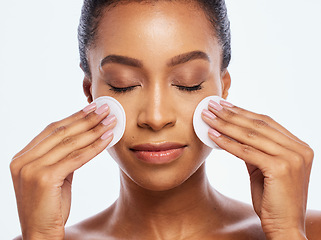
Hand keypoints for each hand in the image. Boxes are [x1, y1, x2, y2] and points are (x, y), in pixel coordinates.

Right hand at [10, 102, 115, 239]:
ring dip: (94, 130)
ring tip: (111, 121)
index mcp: (22, 157)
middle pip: (61, 132)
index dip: (74, 117)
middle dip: (86, 119)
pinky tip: (108, 138)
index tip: (91, 108)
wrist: (40, 235)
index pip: (52, 130)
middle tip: (105, 109)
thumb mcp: (53, 177)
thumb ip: (61, 158)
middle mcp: (23, 160)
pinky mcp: (44, 178)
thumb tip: (82, 139)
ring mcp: (31, 168)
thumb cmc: (49, 207)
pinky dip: (94, 147)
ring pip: (70, 143)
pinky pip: (76, 158)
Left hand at [202, 100, 312, 239]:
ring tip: (207, 117)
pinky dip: (227, 142)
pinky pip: (246, 151)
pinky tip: (212, 135)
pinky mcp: (281, 169)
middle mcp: (299, 149)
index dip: (242, 112)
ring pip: (251, 135)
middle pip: (258, 125)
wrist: (284, 227)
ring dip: (225, 124)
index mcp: (298, 146)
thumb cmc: (273, 200)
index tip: (224, 105)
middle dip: (231, 114)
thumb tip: (232, 133)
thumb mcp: (263, 170)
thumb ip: (254, 151)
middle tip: (211, 105)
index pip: (266, 122)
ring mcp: (292, 158)